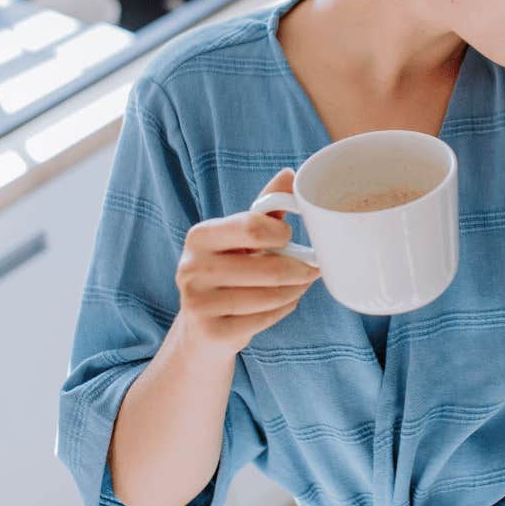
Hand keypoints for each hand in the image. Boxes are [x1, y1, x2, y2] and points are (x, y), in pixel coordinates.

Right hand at [173, 168, 319, 354]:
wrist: (201, 328)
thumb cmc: (228, 272)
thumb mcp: (240, 238)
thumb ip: (265, 208)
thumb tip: (289, 173)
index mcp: (199, 236)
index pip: (253, 227)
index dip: (282, 233)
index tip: (290, 237)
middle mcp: (191, 268)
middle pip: (268, 267)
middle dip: (300, 268)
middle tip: (312, 267)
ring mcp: (197, 303)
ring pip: (270, 296)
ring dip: (295, 290)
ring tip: (299, 285)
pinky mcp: (210, 332)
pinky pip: (265, 319)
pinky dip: (283, 310)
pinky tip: (284, 304)